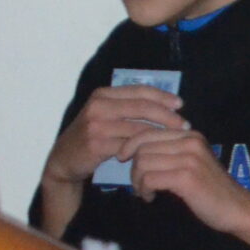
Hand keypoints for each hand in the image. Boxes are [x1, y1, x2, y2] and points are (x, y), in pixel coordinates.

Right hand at [37, 86, 187, 232]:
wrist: (64, 159)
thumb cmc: (94, 135)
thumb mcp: (107, 115)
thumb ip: (129, 106)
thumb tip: (168, 103)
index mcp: (103, 95)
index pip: (140, 90)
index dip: (163, 96)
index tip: (181, 104)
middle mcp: (98, 106)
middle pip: (143, 107)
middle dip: (168, 116)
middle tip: (185, 125)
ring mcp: (96, 125)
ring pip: (139, 128)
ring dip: (160, 135)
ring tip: (174, 139)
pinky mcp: (97, 144)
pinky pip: (130, 145)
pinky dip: (145, 148)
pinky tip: (155, 151)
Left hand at [122, 129, 249, 249]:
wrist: (237, 208)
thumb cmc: (211, 189)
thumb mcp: (192, 161)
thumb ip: (171, 151)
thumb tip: (134, 149)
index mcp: (191, 136)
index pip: (147, 132)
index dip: (129, 146)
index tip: (125, 160)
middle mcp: (191, 142)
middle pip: (142, 148)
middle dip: (134, 168)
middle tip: (140, 184)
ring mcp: (190, 159)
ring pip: (143, 163)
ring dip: (137, 181)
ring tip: (146, 191)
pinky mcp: (186, 177)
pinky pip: (149, 178)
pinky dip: (144, 190)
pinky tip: (152, 197)